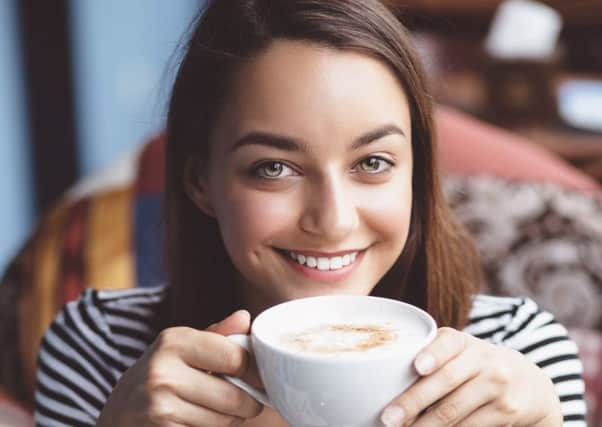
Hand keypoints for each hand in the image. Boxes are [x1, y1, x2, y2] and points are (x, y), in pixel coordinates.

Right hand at [97, 310, 263, 426]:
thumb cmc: (161, 376)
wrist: (117, 414)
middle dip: (247, 404)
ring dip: (229, 421)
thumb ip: (217, 335)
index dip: (256, 372)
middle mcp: (163, 371)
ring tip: (214, 412)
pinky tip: (196, 423)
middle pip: (235, 397)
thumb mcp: (183, 348)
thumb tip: (245, 317)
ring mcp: (158, 405)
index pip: (237, 358)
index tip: (261, 379)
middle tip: (243, 403)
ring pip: (224, 421)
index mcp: (174, 341)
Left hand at [380, 327, 562, 426]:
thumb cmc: (474, 366)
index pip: (449, 342)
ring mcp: (496, 386)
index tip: (418, 367)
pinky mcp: (505, 412)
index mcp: (463, 342)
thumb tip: (381, 378)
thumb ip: (431, 357)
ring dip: (424, 426)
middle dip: (413, 402)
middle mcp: (483, 360)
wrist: (528, 383)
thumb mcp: (460, 353)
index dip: (434, 354)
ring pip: (453, 411)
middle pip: (445, 382)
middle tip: (388, 418)